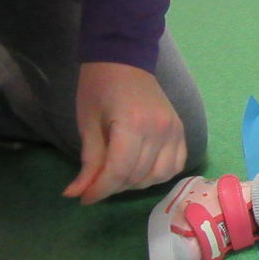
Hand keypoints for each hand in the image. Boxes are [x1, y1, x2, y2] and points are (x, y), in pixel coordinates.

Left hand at [63, 62, 186, 203]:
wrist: (125, 60)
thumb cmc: (99, 87)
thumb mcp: (88, 124)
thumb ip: (88, 162)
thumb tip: (76, 194)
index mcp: (133, 124)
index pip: (119, 171)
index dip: (100, 190)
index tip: (83, 198)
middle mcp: (160, 131)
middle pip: (138, 176)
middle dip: (113, 187)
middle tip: (95, 184)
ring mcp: (175, 132)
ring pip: (159, 176)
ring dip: (136, 183)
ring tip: (118, 176)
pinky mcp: (182, 133)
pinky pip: (175, 166)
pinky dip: (158, 175)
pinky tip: (141, 170)